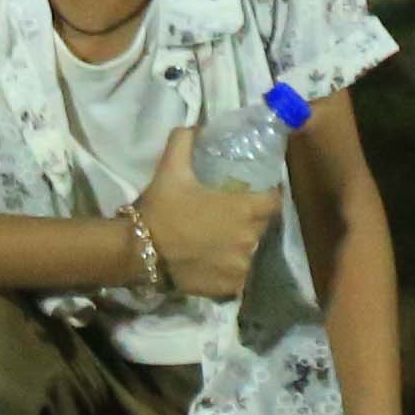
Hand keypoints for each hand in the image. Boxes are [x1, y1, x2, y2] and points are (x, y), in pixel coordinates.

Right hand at [129, 128, 283, 301]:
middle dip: (249, 219)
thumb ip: (185, 141)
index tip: (256, 192)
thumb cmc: (162, 208)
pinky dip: (229, 268)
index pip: (273, 201)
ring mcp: (240, 267)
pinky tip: (213, 260)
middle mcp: (249, 240)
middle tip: (229, 213)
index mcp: (244, 210)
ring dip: (239, 244)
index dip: (267, 195)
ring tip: (220, 239)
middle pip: (260, 226)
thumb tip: (196, 127)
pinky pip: (238, 275)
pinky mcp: (230, 287)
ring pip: (249, 252)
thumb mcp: (171, 167)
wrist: (140, 251)